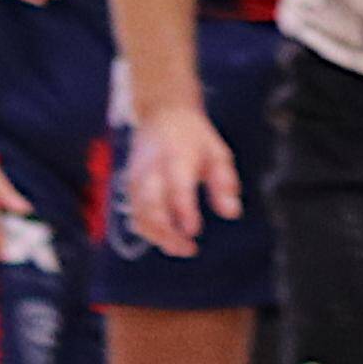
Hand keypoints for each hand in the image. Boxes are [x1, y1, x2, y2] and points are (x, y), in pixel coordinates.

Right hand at [119, 102, 237, 257]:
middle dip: (166, 232)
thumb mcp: (218, 152)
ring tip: (181, 249)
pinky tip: (167, 239)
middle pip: (151, 206)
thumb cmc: (195, 137)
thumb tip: (232, 213)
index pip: (177, 188)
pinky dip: (147, 230)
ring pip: (138, 214)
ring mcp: (137, 178)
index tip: (195, 232)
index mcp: (176, 156)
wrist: (162, 114)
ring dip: (157, 237)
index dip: (184, 212)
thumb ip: (224, 183)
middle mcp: (151, 169)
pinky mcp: (130, 186)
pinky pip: (134, 213)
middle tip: (188, 249)